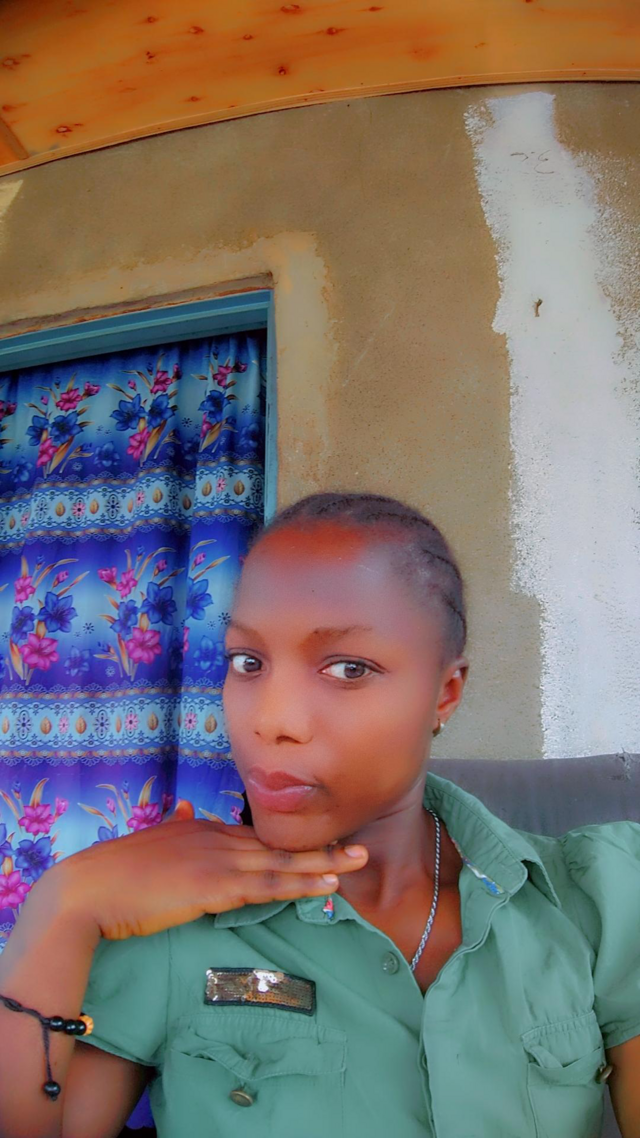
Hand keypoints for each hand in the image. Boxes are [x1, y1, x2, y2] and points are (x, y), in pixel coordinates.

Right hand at [43, 803, 367, 940]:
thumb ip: (172, 824)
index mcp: (201, 829)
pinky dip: (301, 883)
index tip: (320, 847)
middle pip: (278, 843)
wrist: (89, 889)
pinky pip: (269, 885)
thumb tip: (183, 808)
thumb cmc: (113, 872)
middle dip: (320, 847)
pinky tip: (327, 885)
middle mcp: (216, 838)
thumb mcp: (149, 840)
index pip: (255, 836)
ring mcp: (218, 860)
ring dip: (322, 863)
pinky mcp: (216, 885)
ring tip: (357, 862)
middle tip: (359, 847)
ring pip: (282, 862)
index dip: (289, 844)